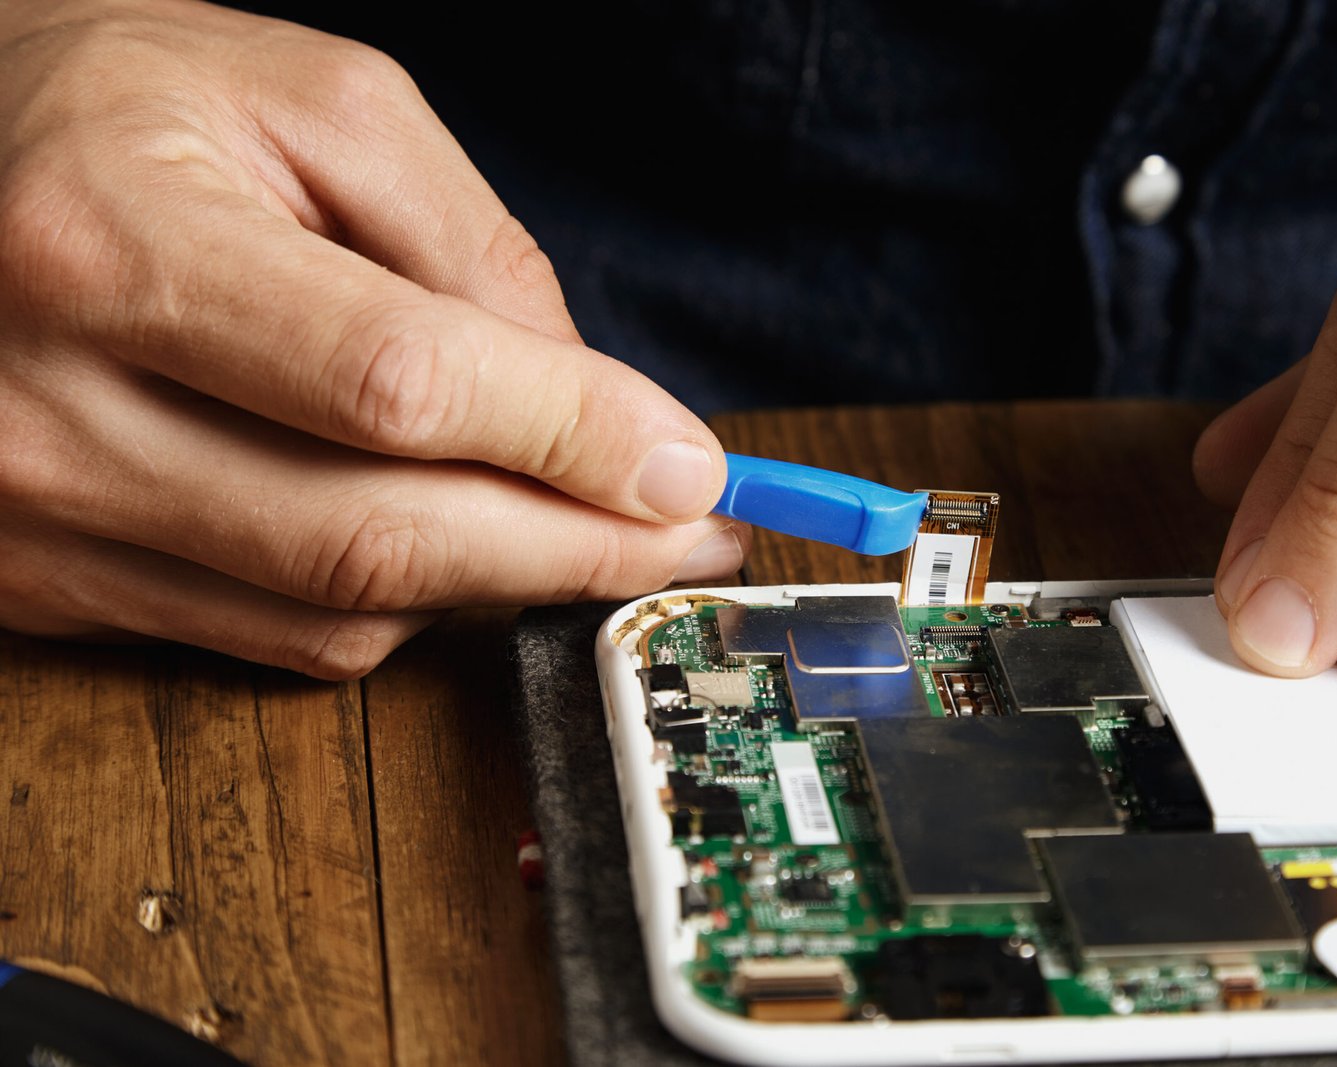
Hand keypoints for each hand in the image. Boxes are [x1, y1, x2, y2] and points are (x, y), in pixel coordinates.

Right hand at [0, 0, 746, 677]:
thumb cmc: (115, 112)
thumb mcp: (309, 104)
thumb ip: (467, 246)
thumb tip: (596, 405)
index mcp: (113, 238)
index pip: (393, 384)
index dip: (567, 437)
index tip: (687, 469)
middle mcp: (50, 403)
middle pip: (374, 534)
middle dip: (571, 548)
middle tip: (684, 532)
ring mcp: (38, 514)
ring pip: (337, 612)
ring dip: (497, 582)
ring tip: (586, 525)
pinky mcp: (46, 581)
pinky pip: (273, 638)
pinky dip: (398, 605)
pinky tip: (449, 537)